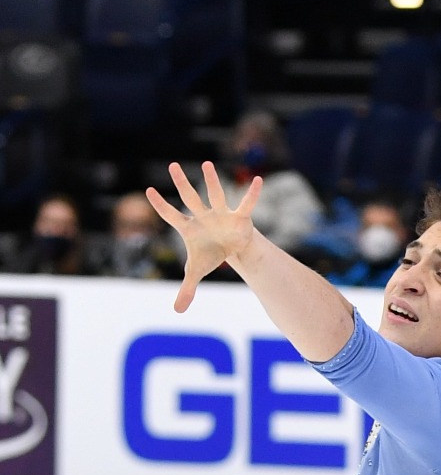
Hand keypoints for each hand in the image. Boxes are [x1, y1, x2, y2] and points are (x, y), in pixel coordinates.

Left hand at [146, 161, 260, 313]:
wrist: (232, 249)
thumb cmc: (210, 253)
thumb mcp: (196, 272)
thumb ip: (186, 289)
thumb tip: (177, 311)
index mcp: (189, 228)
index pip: (171, 215)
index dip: (160, 205)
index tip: (149, 191)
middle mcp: (203, 216)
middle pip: (190, 198)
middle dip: (182, 183)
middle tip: (172, 165)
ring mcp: (220, 214)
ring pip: (215, 195)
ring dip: (211, 180)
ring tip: (206, 163)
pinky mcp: (239, 217)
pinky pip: (246, 203)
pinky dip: (253, 193)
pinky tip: (258, 180)